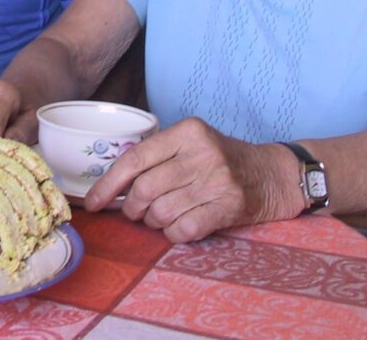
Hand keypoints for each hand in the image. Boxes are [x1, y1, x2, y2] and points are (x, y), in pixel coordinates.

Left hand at [84, 117, 301, 241]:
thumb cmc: (223, 159)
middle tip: (137, 211)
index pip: (135, 158)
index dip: (108, 184)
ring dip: (154, 222)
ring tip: (163, 216)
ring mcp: (217, 181)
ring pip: (160, 213)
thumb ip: (157, 156)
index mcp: (187, 132)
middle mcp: (201, 153)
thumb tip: (111, 186)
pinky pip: (183, 230)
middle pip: (144, 190)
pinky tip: (180, 226)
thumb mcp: (192, 143)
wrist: (274, 174)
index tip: (93, 202)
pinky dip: (173, 234)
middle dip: (132, 208)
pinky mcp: (228, 207)